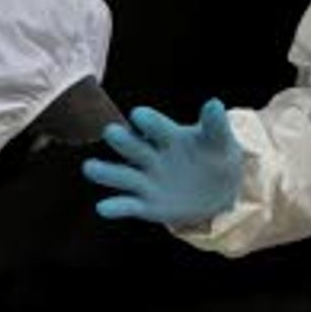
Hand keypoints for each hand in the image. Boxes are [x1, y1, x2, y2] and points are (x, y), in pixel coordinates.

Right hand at [85, 102, 244, 228]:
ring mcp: (146, 181)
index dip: (147, 120)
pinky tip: (103, 208)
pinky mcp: (146, 205)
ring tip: (90, 168)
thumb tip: (214, 103)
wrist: (220, 190)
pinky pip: (128, 205)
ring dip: (105, 172)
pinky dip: (115, 207)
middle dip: (121, 141)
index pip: (154, 125)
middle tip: (111, 133)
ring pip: (121, 175)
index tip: (139, 116)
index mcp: (167, 135)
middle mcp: (150, 155)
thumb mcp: (220, 142)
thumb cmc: (216, 157)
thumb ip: (215, 125)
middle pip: (131, 146)